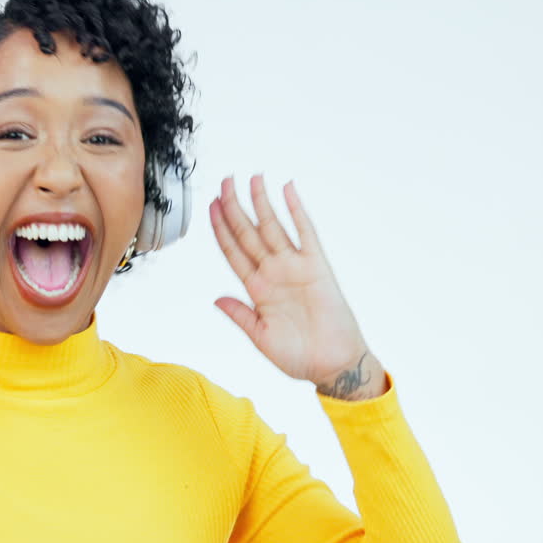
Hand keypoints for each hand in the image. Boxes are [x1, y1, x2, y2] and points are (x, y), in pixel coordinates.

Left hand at [209, 174, 386, 398]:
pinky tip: (288, 189)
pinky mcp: (316, 266)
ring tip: (251, 178)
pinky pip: (305, 232)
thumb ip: (240, 315)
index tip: (210, 206)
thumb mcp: (261, 337)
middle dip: (234, 207)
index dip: (220, 229)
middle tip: (224, 181)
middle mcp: (273, 273)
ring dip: (261, 202)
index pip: (233, 251)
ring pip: (272, 226)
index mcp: (256, 289)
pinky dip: (296, 210)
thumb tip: (216, 298)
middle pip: (248, 232)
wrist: (332, 364)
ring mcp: (294, 267)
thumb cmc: (299, 356)